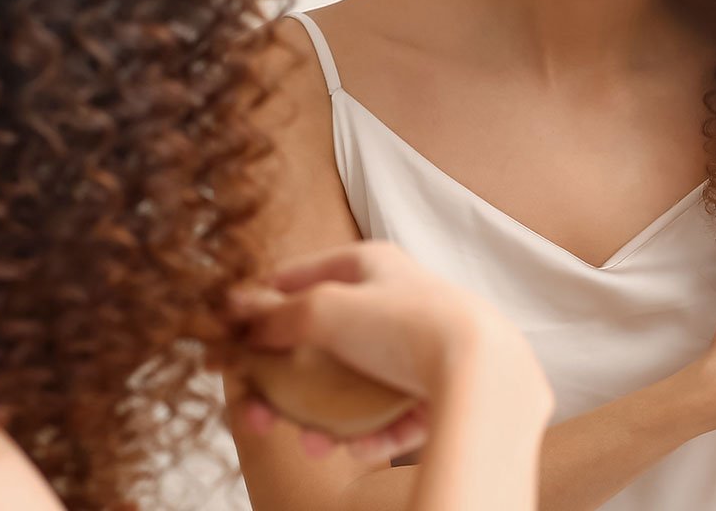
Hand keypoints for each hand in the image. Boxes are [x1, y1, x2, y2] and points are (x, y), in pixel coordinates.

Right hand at [230, 241, 549, 462]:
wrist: (482, 370)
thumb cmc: (406, 324)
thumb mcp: (323, 309)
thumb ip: (277, 315)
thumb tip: (239, 315)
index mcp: (371, 265)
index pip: (302, 276)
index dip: (264, 305)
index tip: (233, 338)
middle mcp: (396, 301)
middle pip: (326, 343)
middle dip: (289, 384)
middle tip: (262, 413)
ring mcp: (419, 346)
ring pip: (357, 386)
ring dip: (326, 418)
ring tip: (314, 444)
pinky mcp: (440, 388)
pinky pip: (393, 414)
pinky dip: (369, 434)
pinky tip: (354, 448)